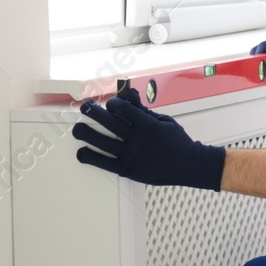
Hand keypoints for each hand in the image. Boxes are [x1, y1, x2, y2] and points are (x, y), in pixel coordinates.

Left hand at [72, 86, 226, 188]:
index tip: (110, 105)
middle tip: (85, 108)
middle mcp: (137, 140)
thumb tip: (127, 96)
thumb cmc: (176, 142)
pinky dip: (89, 156)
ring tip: (78, 129)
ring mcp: (131, 156)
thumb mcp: (163, 120)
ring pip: (100, 142)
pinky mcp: (126, 170)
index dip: (112, 103)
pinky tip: (83, 152)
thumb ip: (143, 110)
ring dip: (84, 133)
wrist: (187, 166)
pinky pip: (102, 163)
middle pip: (107, 121)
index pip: (122, 108)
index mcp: (148, 125)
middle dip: (91, 111)